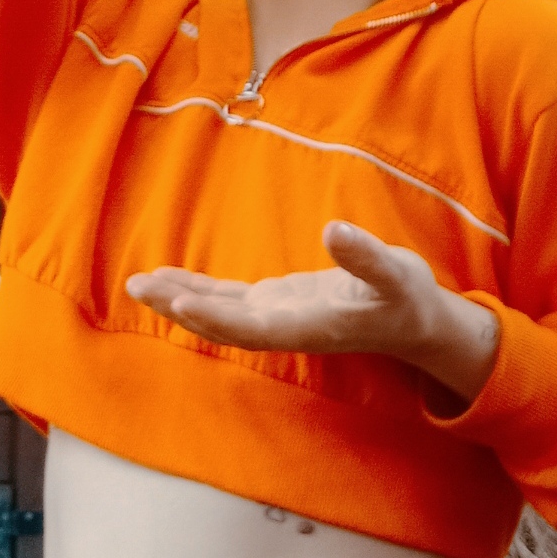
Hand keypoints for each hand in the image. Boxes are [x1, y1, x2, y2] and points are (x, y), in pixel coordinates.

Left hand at [126, 221, 500, 403]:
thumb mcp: (396, 273)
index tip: (180, 301)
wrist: (417, 322)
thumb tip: (335, 230)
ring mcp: (278, 317)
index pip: (253, 326)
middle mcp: (286, 327)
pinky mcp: (277, 304)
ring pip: (220, 313)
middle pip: (223, 324)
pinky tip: (170, 279)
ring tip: (140, 283)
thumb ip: (365, 257)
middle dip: (181, 306)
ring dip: (181, 299)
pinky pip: (229, 301)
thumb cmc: (408, 297)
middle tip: (140, 286)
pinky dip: (199, 290)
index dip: (215, 317)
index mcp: (310, 325)